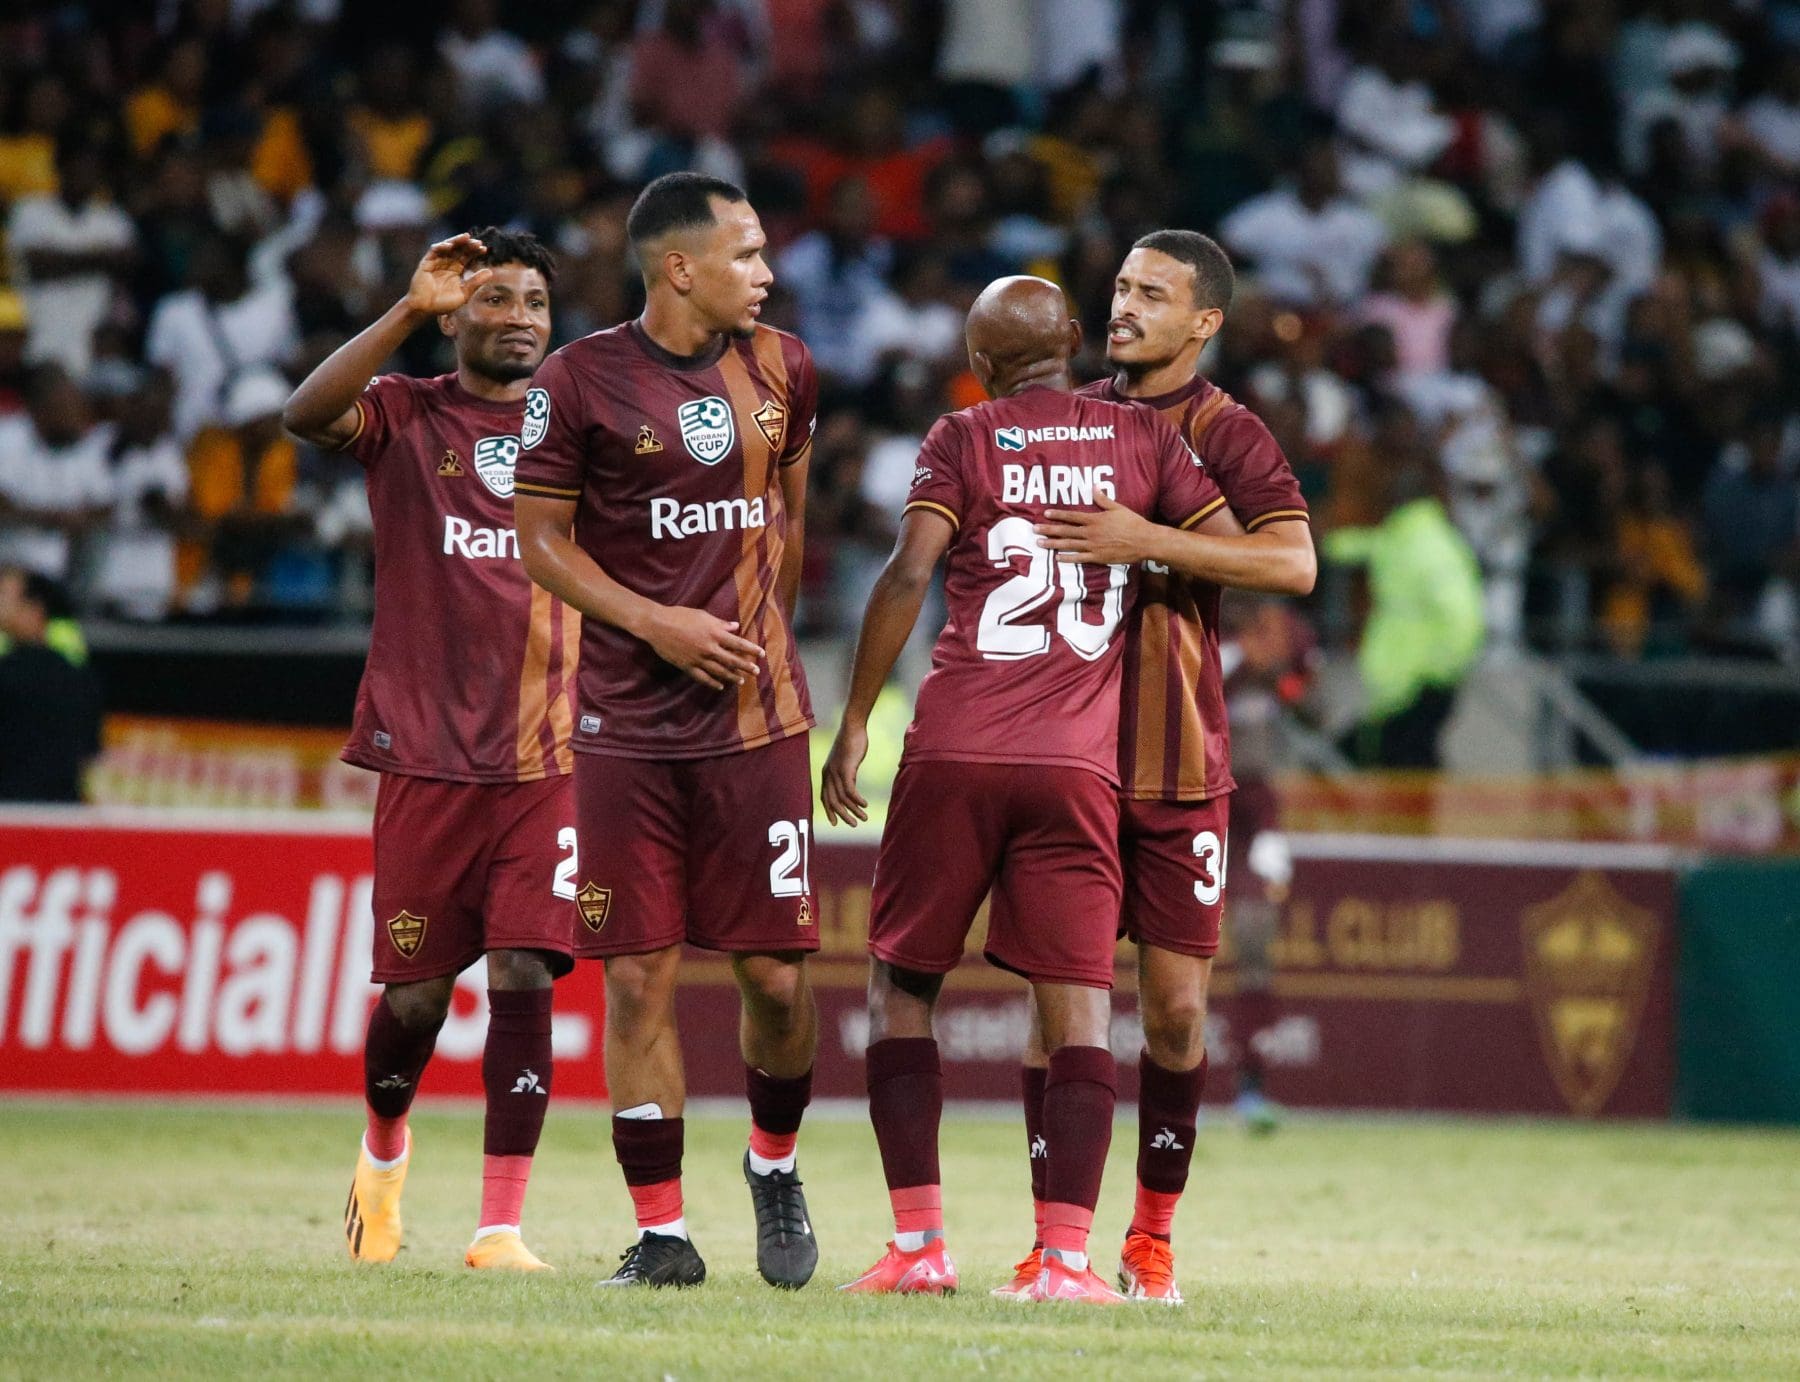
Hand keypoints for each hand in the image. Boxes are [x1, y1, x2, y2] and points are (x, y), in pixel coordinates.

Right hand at [404, 233, 492, 315]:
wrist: (425, 309)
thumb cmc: (444, 304)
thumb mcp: (463, 294)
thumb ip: (475, 283)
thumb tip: (490, 272)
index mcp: (457, 270)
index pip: (467, 257)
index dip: (475, 252)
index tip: (484, 249)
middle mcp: (447, 264)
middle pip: (459, 250)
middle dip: (468, 245)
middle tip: (477, 242)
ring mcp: (437, 262)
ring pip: (447, 247)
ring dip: (456, 241)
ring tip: (466, 237)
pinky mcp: (426, 262)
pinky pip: (434, 251)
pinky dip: (441, 246)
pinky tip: (450, 246)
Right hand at [643, 605, 763, 689]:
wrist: (657, 625)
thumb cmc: (680, 616)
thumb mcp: (702, 615)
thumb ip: (720, 623)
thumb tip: (735, 626)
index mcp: (714, 633)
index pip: (738, 644)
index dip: (751, 650)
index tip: (761, 654)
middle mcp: (709, 648)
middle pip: (732, 660)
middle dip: (746, 667)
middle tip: (756, 672)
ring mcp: (698, 659)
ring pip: (720, 672)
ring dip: (732, 677)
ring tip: (741, 681)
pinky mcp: (687, 666)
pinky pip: (703, 678)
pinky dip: (713, 683)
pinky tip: (720, 687)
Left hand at [821, 722, 869, 825]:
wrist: (852, 727)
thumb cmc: (851, 742)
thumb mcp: (846, 761)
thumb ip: (846, 774)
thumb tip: (851, 785)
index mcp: (826, 773)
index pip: (824, 797)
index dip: (829, 811)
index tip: (835, 823)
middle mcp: (828, 774)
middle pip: (833, 802)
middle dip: (843, 815)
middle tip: (854, 824)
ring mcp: (836, 772)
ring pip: (842, 798)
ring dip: (854, 810)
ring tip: (864, 817)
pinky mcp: (846, 769)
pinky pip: (850, 790)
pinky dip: (857, 800)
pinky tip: (865, 804)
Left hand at [1036, 490, 1158, 565]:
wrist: (1144, 541)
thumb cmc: (1132, 523)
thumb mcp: (1118, 508)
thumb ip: (1103, 499)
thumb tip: (1094, 487)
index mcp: (1095, 519)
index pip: (1072, 516)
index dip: (1058, 515)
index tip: (1045, 514)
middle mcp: (1091, 533)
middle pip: (1066, 530)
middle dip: (1049, 529)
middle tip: (1034, 529)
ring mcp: (1093, 546)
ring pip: (1069, 544)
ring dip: (1053, 543)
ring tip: (1040, 543)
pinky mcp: (1098, 557)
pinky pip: (1079, 558)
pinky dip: (1067, 558)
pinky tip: (1057, 557)